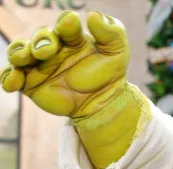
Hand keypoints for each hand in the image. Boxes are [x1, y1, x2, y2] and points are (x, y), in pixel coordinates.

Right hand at [1, 11, 128, 118]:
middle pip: (41, 37)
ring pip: (20, 52)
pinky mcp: (29, 82)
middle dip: (42, 40)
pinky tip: (13, 82)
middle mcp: (53, 47)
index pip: (65, 25)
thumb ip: (112, 33)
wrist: (103, 103)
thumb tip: (94, 16)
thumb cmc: (110, 73)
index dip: (66, 23)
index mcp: (72, 36)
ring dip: (18, 52)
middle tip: (46, 51)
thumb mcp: (118, 51)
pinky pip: (12, 76)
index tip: (71, 24)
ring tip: (23, 59)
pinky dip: (8, 77)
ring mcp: (39, 64)